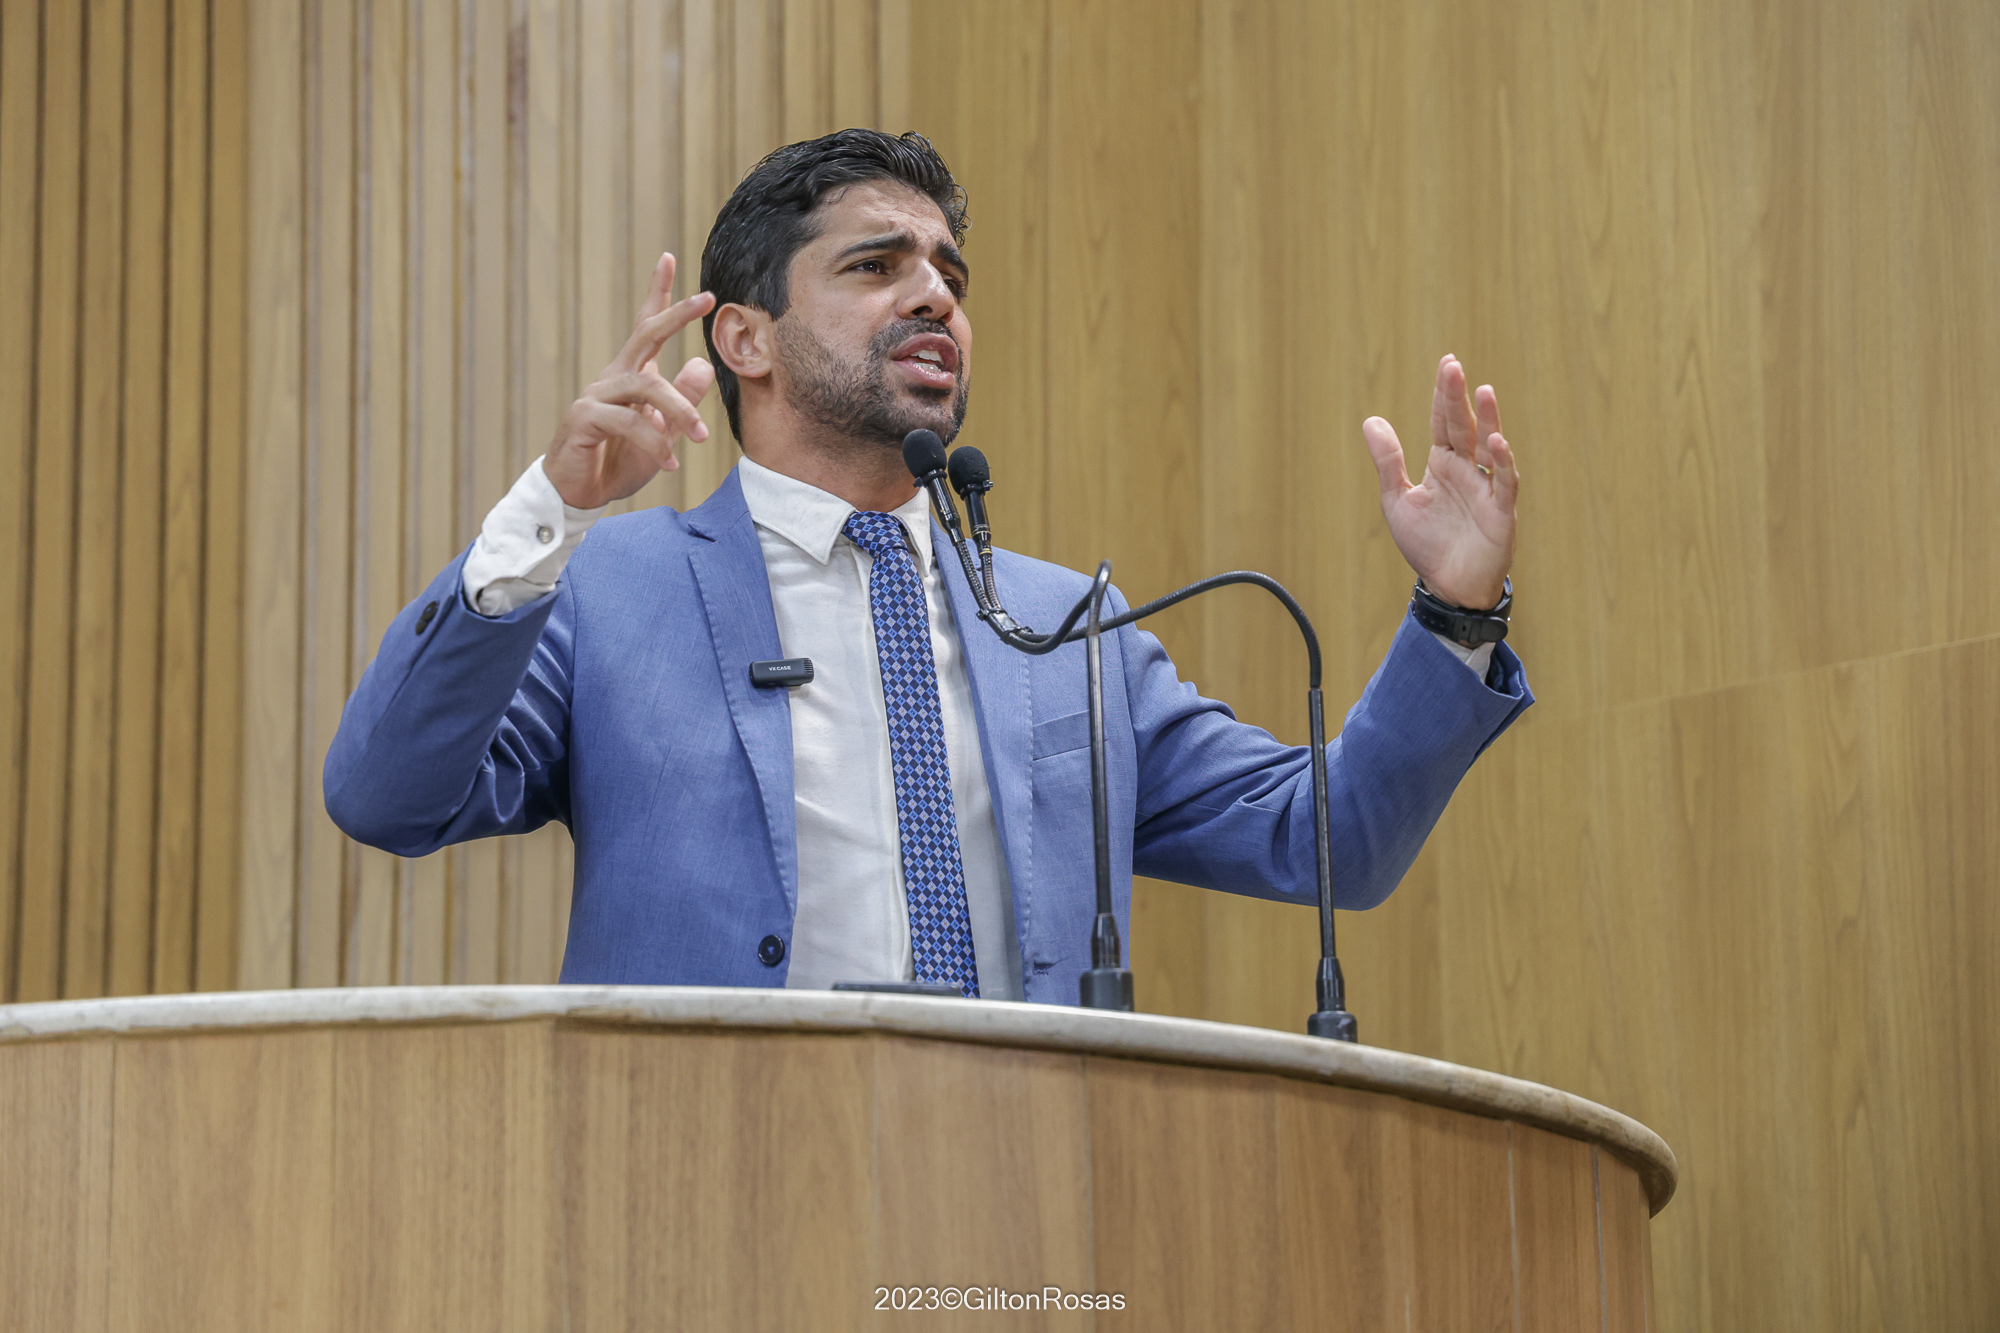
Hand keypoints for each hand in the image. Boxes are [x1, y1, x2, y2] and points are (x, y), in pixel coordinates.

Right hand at [544, 253, 717, 509]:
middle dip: (676, 313)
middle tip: (706, 298)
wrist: (579, 493)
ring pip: (646, 387)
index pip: (645, 327)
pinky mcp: (584, 418)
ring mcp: (595, 395)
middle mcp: (611, 378)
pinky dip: (654, 443)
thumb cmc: (618, 460)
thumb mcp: (661, 433)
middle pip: (644, 335)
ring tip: (700, 438)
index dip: (657, 294)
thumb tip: (702, 365)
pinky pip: (628, 422)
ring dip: (679, 411)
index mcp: (629, 376)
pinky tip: (670, 464)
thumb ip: (680, 401)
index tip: (669, 258)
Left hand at [1362, 354, 1517, 608]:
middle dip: (1458, 398)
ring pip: (1490, 447)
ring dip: (1488, 420)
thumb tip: (1371, 419)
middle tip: (1453, 366)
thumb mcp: (1398, 499)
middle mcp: (1468, 470)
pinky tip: (1495, 441)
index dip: (1443, 395)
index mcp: (1443, 464)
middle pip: (1463, 426)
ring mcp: (1486, 488)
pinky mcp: (1501, 512)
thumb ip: (1388, 461)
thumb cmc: (1427, 543)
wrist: (1448, 587)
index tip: (1446, 364)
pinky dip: (1503, 462)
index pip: (1443, 422)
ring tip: (1483, 391)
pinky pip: (1504, 482)